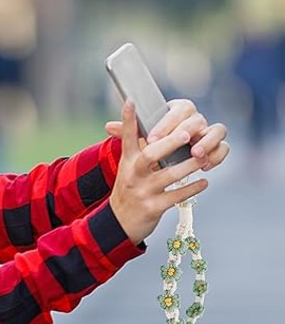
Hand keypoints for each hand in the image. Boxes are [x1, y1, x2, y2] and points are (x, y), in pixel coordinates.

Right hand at [108, 101, 213, 244]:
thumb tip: (121, 121)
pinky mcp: (154, 207)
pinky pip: (177, 196)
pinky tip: (204, 182)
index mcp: (128, 161)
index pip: (127, 137)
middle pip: (150, 155)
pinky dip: (192, 188)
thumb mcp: (126, 167)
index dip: (128, 119)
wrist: (119, 222)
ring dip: (190, 165)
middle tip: (185, 133)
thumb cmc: (128, 188)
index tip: (131, 100)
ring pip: (170, 175)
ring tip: (203, 158)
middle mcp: (134, 174)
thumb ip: (131, 145)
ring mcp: (144, 191)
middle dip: (168, 143)